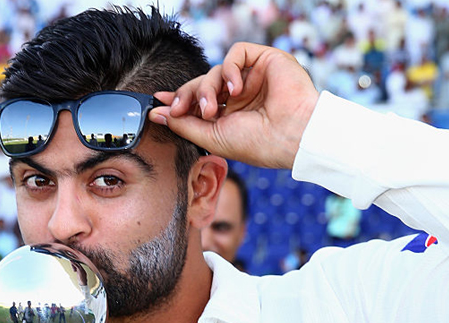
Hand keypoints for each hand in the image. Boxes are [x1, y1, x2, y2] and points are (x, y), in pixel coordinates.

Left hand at [150, 42, 319, 169]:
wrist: (293, 136)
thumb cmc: (258, 144)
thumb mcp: (212, 137)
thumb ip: (183, 124)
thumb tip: (155, 114)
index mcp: (231, 115)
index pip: (200, 101)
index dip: (179, 99)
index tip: (159, 101)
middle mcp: (241, 96)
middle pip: (203, 84)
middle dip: (188, 95)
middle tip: (180, 109)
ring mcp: (253, 78)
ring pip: (215, 70)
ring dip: (206, 88)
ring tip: (213, 108)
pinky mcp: (265, 60)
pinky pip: (236, 53)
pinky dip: (228, 69)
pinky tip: (234, 89)